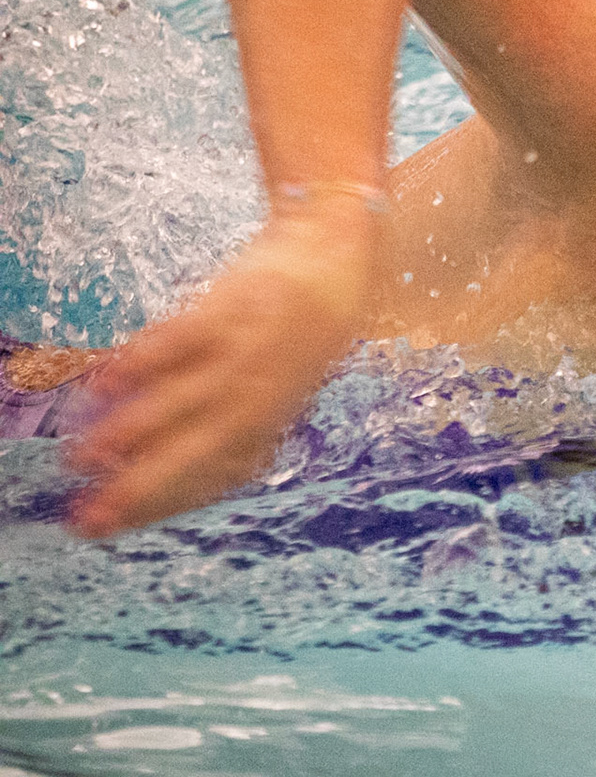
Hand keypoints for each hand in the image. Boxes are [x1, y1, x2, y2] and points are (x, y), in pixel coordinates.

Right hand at [63, 197, 380, 536]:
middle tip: (90, 517)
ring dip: (128, 431)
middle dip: (144, 485)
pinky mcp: (233, 304)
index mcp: (279, 415)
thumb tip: (212, 478)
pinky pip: (181, 340)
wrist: (335, 252)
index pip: (220, 472)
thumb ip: (256, 427)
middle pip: (201, 448)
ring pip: (185, 399)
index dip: (169, 501)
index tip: (118, 524)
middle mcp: (265, 389)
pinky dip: (140, 364)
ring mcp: (249, 347)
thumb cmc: (306, 326)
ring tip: (79, 459)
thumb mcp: (293, 383)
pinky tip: (101, 387)